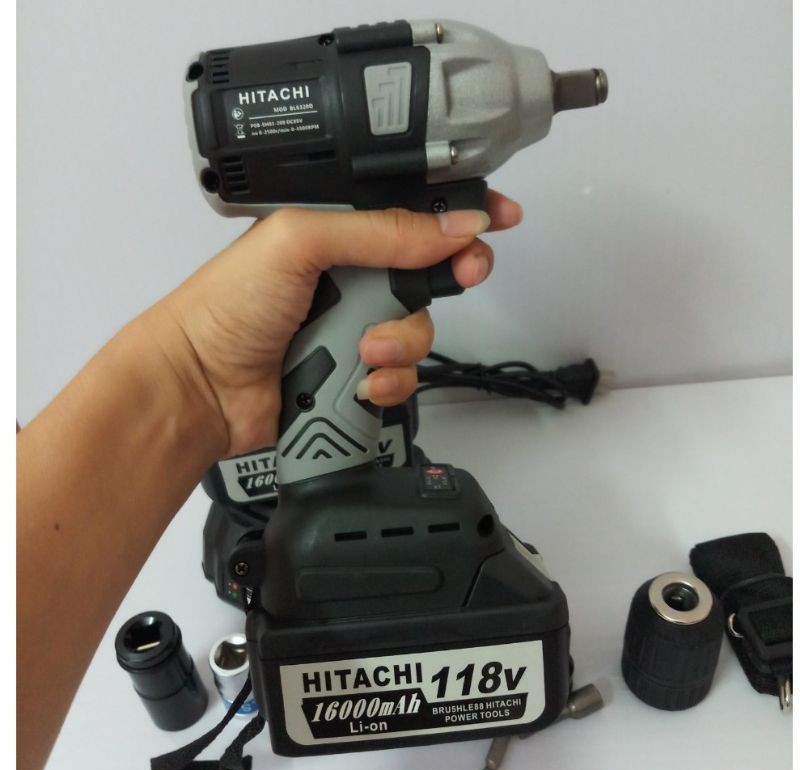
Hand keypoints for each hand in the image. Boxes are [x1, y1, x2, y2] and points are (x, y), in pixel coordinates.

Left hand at [147, 191, 521, 456]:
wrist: (198, 387)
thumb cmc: (226, 307)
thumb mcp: (300, 242)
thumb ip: (378, 230)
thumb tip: (449, 225)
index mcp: (336, 235)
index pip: (411, 215)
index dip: (459, 215)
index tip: (500, 216)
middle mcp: (351, 281)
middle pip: (430, 273)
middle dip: (451, 275)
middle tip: (464, 273)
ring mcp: (354, 331)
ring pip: (419, 331)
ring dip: (401, 341)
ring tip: (360, 348)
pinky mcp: (354, 378)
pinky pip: (400, 378)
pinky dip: (386, 382)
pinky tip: (358, 382)